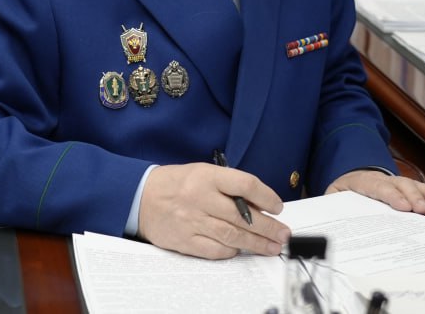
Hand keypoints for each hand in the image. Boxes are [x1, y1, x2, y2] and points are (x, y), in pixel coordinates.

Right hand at [137, 162, 289, 258]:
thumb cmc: (177, 183)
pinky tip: (241, 249)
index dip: (267, 197)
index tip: (278, 207)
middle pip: (243, 216)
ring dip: (256, 243)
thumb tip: (260, 207)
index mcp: (207, 176)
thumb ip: (229, 187)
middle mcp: (201, 198)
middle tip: (283, 234)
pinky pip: (215, 250)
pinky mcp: (185, 240)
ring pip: (232, 235)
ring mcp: (192, 221)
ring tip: (272, 247)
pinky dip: (231, 250)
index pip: (245, 184)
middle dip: (268, 227)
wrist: (141, 197)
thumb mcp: (203, 173)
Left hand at [325, 169, 424, 212]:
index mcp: (364, 182)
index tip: (404, 207)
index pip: (380, 188)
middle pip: (402, 186)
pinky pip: (424, 188)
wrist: (351, 174)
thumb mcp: (332, 196)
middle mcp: (385, 180)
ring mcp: (398, 182)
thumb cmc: (344, 191)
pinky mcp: (408, 187)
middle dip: (415, 198)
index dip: (393, 197)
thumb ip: (333, 204)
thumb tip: (331, 214)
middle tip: (424, 211)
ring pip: (416, 186)